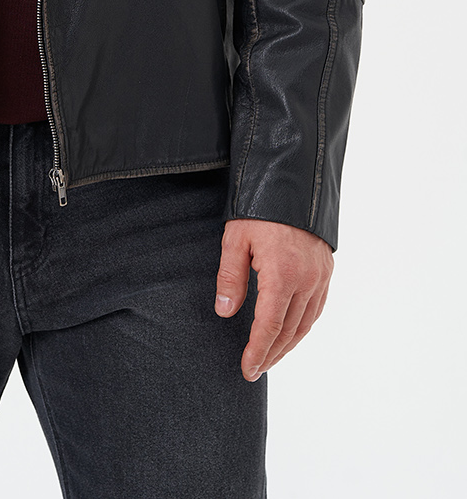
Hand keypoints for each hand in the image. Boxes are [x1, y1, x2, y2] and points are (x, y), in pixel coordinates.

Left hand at [214, 218, 332, 380]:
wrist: (294, 181)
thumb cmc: (259, 208)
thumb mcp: (236, 239)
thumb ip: (231, 278)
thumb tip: (225, 313)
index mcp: (282, 274)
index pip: (269, 325)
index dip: (258, 351)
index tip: (247, 369)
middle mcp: (306, 280)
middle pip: (289, 330)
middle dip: (271, 354)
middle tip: (255, 370)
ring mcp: (320, 276)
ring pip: (305, 323)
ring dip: (288, 345)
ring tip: (271, 358)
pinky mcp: (326, 270)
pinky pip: (316, 309)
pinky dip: (303, 327)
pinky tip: (291, 333)